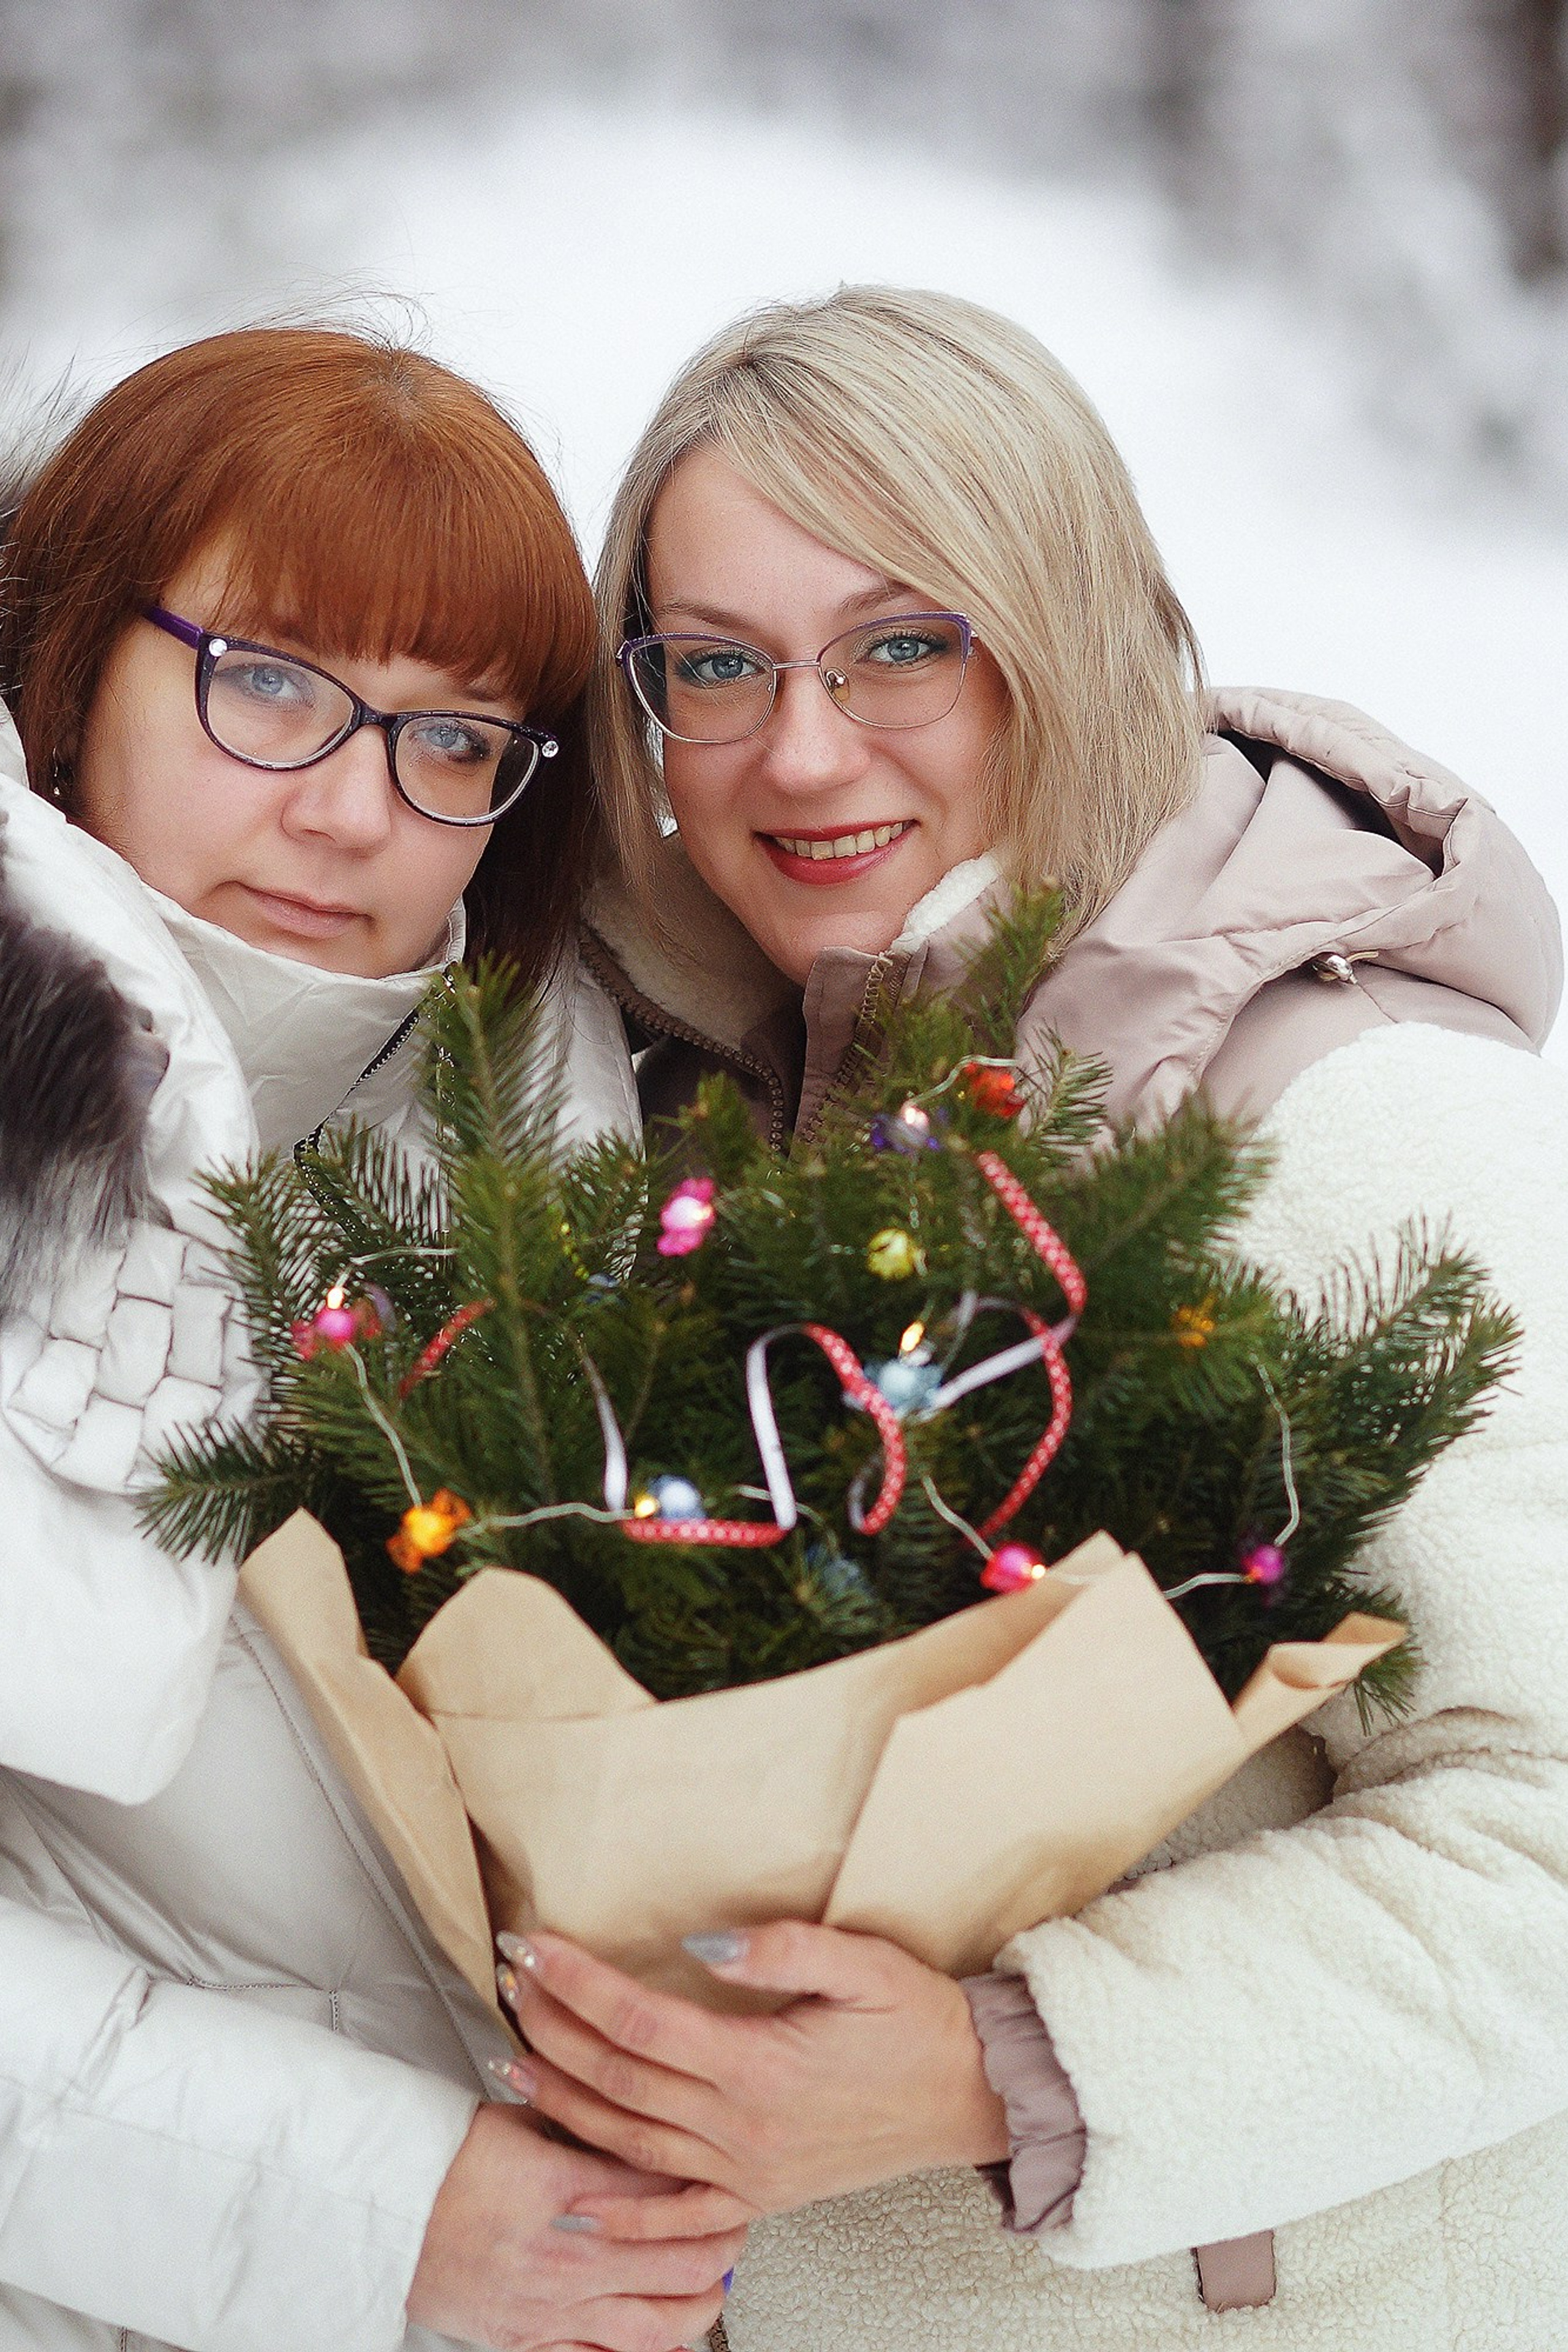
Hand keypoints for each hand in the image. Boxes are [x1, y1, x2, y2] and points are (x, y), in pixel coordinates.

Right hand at [406, 2100, 744, 2350]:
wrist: (385, 2212)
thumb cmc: (450, 2158)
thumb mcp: (527, 2120)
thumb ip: (590, 2125)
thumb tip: (650, 2113)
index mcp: (562, 2188)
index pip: (664, 2184)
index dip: (705, 2174)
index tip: (723, 2161)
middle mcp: (563, 2255)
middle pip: (678, 2258)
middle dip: (723, 2240)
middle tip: (739, 2218)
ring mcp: (548, 2308)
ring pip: (656, 2325)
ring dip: (701, 2303)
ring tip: (718, 2280)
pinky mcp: (528, 2342)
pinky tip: (669, 2335)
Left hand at [497, 1920, 1008, 2219]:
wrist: (970, 2094)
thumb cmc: (917, 2020)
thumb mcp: (859, 1962)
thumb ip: (779, 1948)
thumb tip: (699, 1941)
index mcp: (758, 2065)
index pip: (638, 2018)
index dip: (577, 1981)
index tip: (534, 1944)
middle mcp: (741, 2127)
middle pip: (619, 2078)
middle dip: (551, 2028)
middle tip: (508, 1982)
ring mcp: (747, 2171)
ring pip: (630, 2142)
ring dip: (562, 2103)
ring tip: (510, 2063)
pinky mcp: (760, 2197)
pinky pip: (676, 2216)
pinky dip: (620, 2215)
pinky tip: (573, 2201)